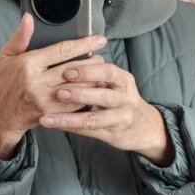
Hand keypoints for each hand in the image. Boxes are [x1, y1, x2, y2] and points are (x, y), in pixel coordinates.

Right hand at [0, 12, 108, 159]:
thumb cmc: (2, 85)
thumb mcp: (5, 57)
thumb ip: (20, 38)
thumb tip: (28, 18)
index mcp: (29, 64)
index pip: (62, 50)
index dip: (83, 44)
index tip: (97, 40)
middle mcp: (38, 82)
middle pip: (73, 70)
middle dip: (91, 63)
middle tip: (101, 58)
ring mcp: (45, 100)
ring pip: (76, 88)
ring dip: (92, 81)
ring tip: (101, 74)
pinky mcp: (51, 114)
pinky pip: (73, 106)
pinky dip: (85, 98)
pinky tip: (92, 92)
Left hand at [39, 62, 175, 166]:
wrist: (145, 127)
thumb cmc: (125, 101)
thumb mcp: (118, 83)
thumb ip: (99, 74)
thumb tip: (71, 59)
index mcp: (124, 81)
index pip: (108, 72)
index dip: (88, 71)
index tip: (68, 70)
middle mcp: (125, 100)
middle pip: (104, 96)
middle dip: (80, 94)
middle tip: (60, 92)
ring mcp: (120, 120)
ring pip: (94, 119)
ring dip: (71, 117)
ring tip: (50, 117)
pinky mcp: (112, 135)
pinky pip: (89, 131)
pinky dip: (71, 128)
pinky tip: (56, 125)